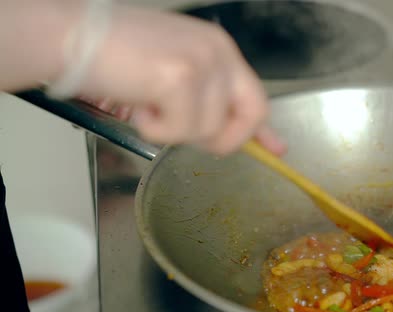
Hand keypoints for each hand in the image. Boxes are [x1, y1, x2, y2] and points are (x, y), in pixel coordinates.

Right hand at [74, 5, 284, 155]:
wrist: (71, 36)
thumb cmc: (114, 55)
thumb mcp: (173, 72)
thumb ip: (205, 98)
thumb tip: (223, 135)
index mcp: (219, 49)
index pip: (256, 95)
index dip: (263, 129)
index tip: (277, 149)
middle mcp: (219, 52)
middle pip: (249, 115)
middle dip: (220, 139)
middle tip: (180, 129)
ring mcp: (203, 63)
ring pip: (208, 131)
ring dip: (172, 130)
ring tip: (145, 102)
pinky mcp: (181, 77)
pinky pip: (179, 131)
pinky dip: (153, 130)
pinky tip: (136, 103)